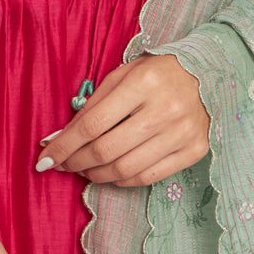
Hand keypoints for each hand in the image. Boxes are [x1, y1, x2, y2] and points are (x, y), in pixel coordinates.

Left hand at [36, 54, 209, 187]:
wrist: (209, 74)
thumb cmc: (157, 73)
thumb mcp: (123, 75)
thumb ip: (93, 104)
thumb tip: (60, 137)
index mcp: (142, 83)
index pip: (92, 123)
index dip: (64, 144)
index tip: (44, 158)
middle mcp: (163, 110)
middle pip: (106, 150)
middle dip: (76, 162)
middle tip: (62, 164)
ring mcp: (181, 133)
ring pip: (125, 169)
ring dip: (96, 175)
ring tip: (84, 169)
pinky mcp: (194, 151)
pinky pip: (148, 177)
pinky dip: (122, 181)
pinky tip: (109, 174)